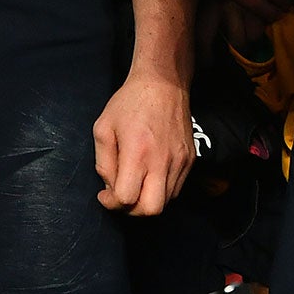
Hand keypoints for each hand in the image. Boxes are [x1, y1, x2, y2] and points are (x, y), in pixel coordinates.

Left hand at [93, 69, 193, 215]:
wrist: (164, 83)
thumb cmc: (129, 103)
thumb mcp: (103, 127)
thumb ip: (103, 162)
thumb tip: (110, 187)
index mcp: (137, 152)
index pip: (127, 198)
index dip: (111, 203)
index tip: (104, 194)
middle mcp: (162, 161)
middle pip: (151, 210)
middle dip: (132, 210)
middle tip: (121, 196)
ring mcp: (180, 162)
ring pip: (166, 202)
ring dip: (147, 200)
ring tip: (135, 182)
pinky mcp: (190, 160)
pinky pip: (176, 188)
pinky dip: (161, 190)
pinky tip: (149, 174)